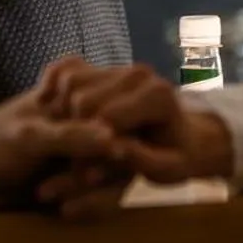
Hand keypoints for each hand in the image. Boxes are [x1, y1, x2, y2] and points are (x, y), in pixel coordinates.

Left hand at [0, 84, 120, 211]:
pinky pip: (103, 198)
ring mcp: (85, 153)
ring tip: (49, 195)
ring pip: (116, 177)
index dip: (119, 137)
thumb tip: (112, 140)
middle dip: (101, 171)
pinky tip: (62, 211)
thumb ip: (69, 136)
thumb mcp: (28, 137)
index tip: (106, 156)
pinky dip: (88, 207)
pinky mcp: (80, 182)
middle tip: (68, 181)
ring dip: (90, 193)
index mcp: (77, 95)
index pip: (120, 113)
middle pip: (125, 149)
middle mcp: (88, 122)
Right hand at [34, 59, 234, 219]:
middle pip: (83, 99)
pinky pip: (67, 75)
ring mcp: (120, 66)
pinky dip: (60, 99)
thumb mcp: (167, 170)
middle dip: (75, 135)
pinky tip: (70, 125)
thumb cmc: (177, 157)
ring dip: (66, 117)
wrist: (182, 135)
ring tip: (77, 147)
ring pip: (72, 85)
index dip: (91, 150)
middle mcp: (139, 74)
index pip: (107, 118)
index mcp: (158, 96)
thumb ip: (140, 159)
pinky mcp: (105, 66)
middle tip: (78, 165)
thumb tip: (110, 148)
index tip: (87, 176)